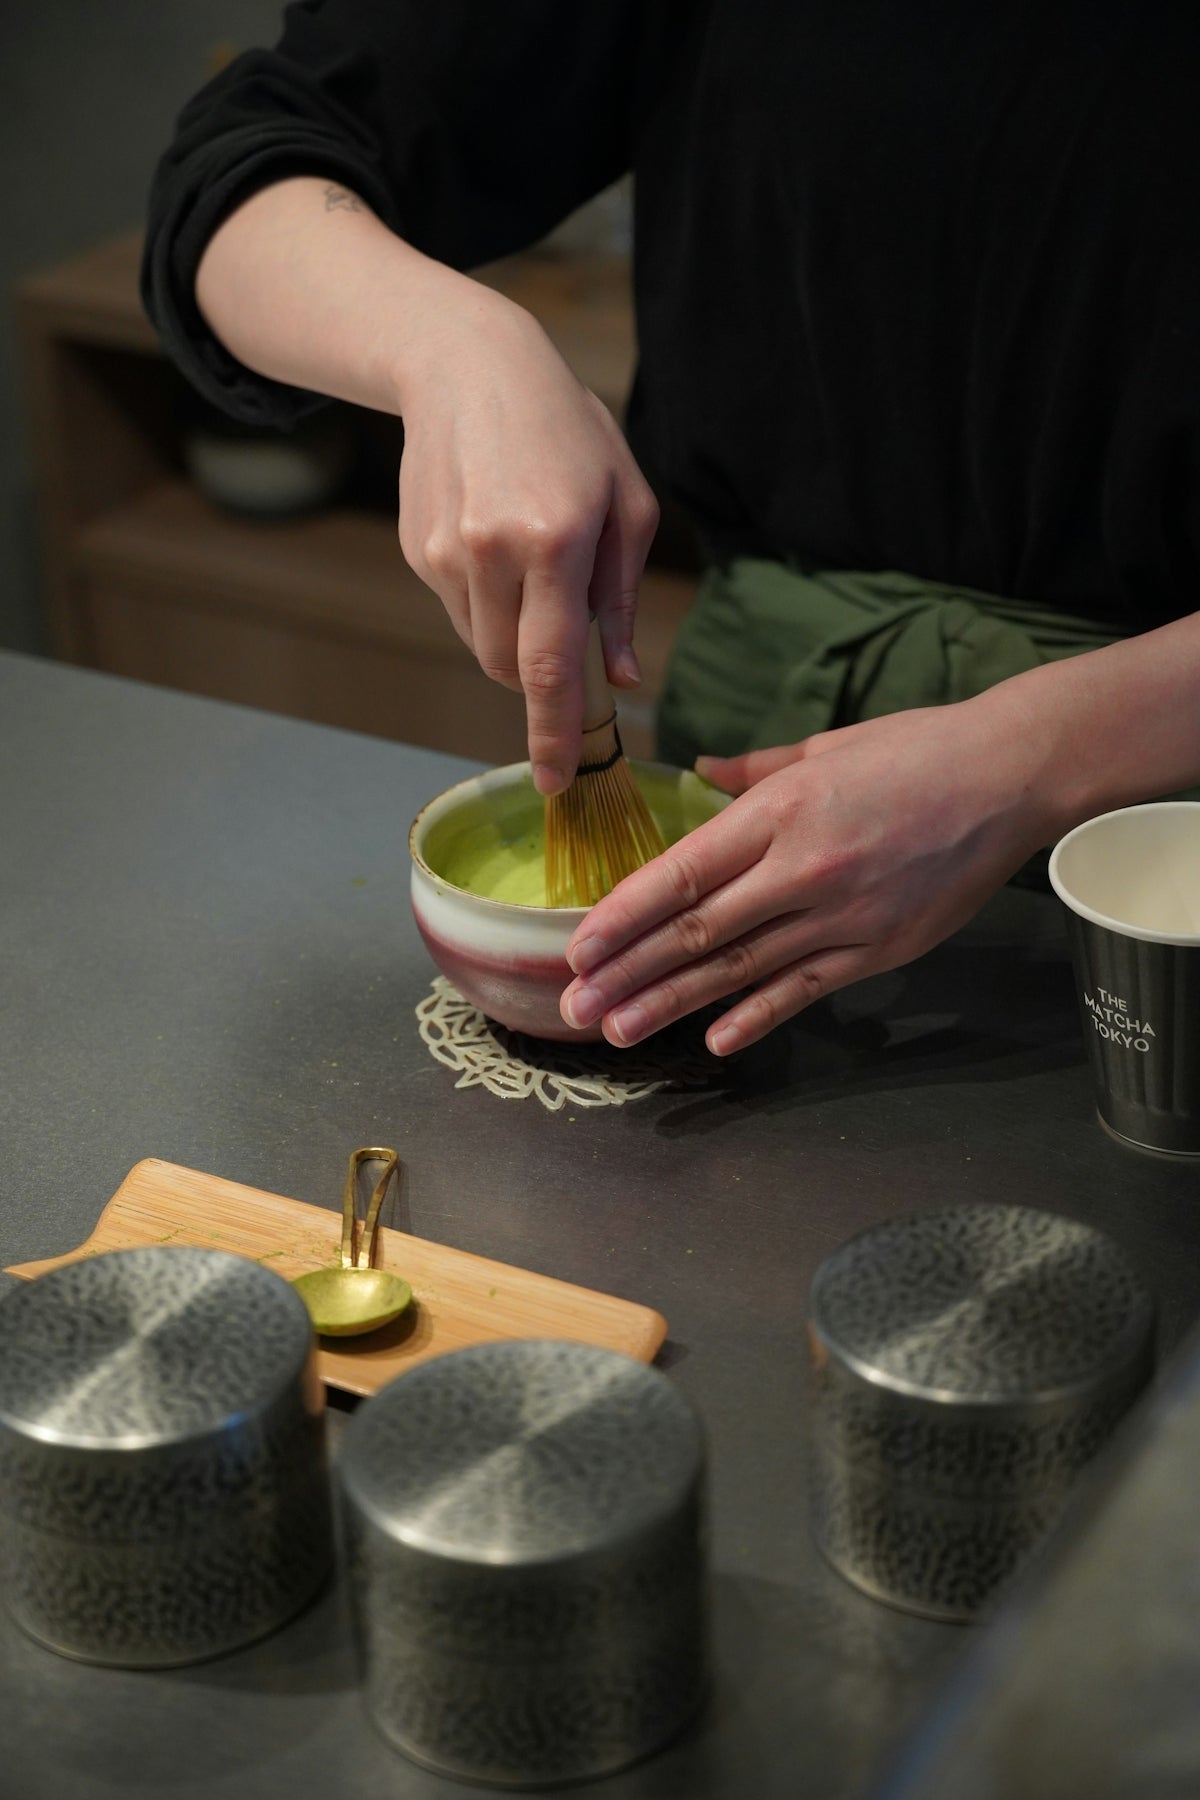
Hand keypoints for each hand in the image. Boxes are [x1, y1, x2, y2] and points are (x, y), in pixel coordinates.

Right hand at [395, 291, 658, 792]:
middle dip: (543, 674)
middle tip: (566, 627)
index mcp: (555, 541)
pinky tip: (495, 537)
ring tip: (529, 560)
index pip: (551, 667)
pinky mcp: (417, 551)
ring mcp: (446, 554)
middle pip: (513, 669)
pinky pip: (458, 610)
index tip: (553, 782)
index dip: (552, 734)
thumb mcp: (625, 502)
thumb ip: (621, 599)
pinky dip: (485, 600)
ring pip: (482, 646)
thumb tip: (620, 680)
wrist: (466, 364)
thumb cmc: (567, 430)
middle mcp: (492, 552)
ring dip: (512, 635)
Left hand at [559, 697, 1053, 1052]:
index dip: (623, 917)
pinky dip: (756, 1017)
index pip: (681, 875)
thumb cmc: (914, 751)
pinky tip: (713, 1040)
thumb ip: (753, 771)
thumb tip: (702, 771)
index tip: (577, 948)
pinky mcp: (879, 949)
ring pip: (739, 970)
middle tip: (574, 1007)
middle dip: (627, 973)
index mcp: (778, 812)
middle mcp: (801, 869)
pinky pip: (803, 990)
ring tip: (618, 1031)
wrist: (1009, 778)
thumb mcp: (823, 748)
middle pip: (696, 932)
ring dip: (671, 1004)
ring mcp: (842, 917)